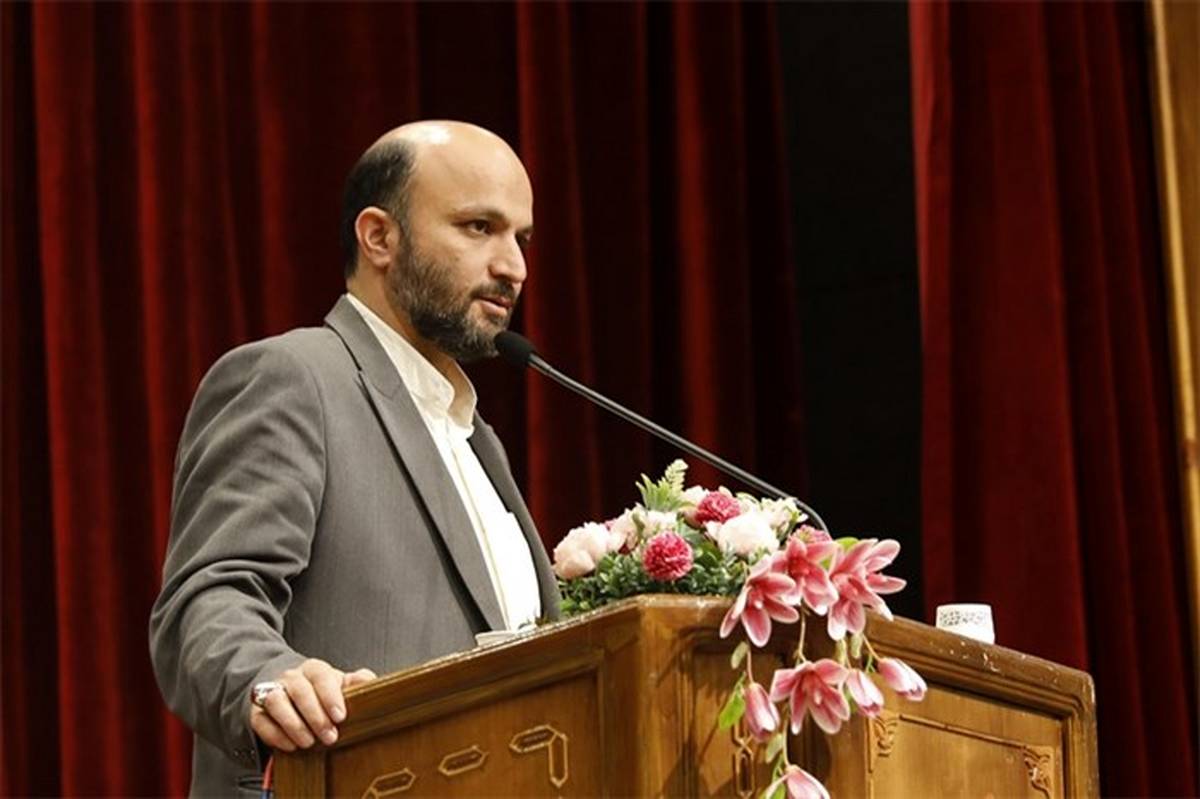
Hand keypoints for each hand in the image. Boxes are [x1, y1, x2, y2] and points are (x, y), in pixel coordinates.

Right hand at [249, 659, 376, 751]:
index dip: (330, 697)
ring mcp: (272, 692)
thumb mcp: (340, 684)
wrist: (288, 692)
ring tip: (309, 743)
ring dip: (294, 724)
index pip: (321, 677)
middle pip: (300, 691)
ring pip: (277, 702)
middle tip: (330, 737)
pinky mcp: (257, 712)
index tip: (341, 717)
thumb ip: (357, 682)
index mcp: (314, 669)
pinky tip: (291, 746)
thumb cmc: (320, 691)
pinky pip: (261, 721)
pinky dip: (276, 735)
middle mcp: (291, 677)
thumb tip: (372, 681)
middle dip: (315, 716)